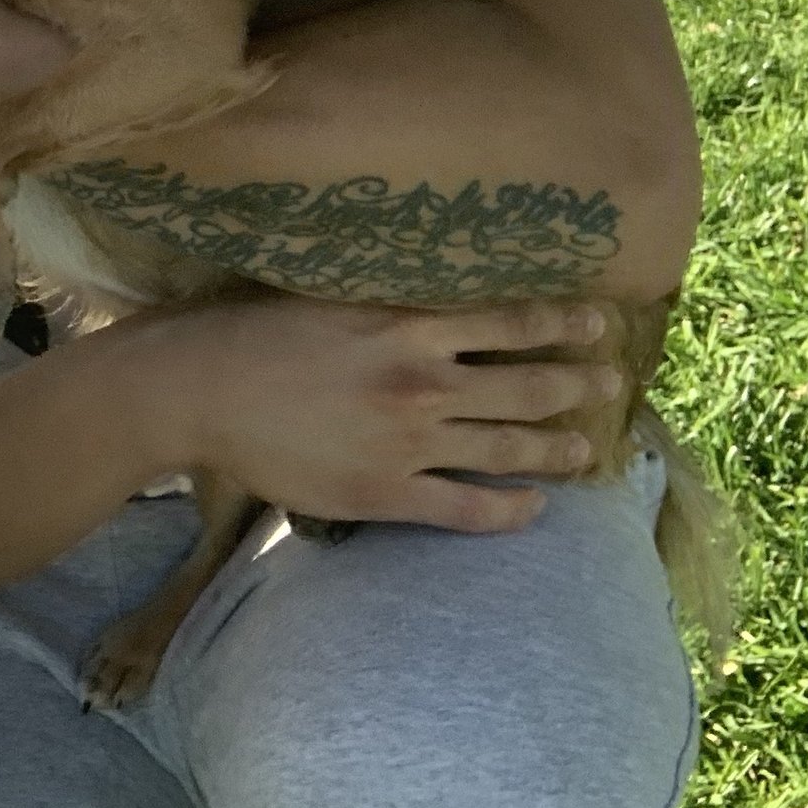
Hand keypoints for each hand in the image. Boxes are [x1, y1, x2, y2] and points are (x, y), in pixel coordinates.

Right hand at [141, 296, 621, 531]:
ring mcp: (408, 442)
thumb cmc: (252, 333)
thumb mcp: (330, 297)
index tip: (596, 322)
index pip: (510, 321)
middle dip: (578, 383)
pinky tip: (533, 507)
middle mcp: (422, 381)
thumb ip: (387, 305)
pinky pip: (467, 508)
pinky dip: (510, 510)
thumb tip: (431, 302)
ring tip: (588, 450)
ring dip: (558, 449)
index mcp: (407, 324)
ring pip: (509, 447)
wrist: (198, 390)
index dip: (562, 321)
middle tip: (609, 384)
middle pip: (527, 385)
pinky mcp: (386, 492)